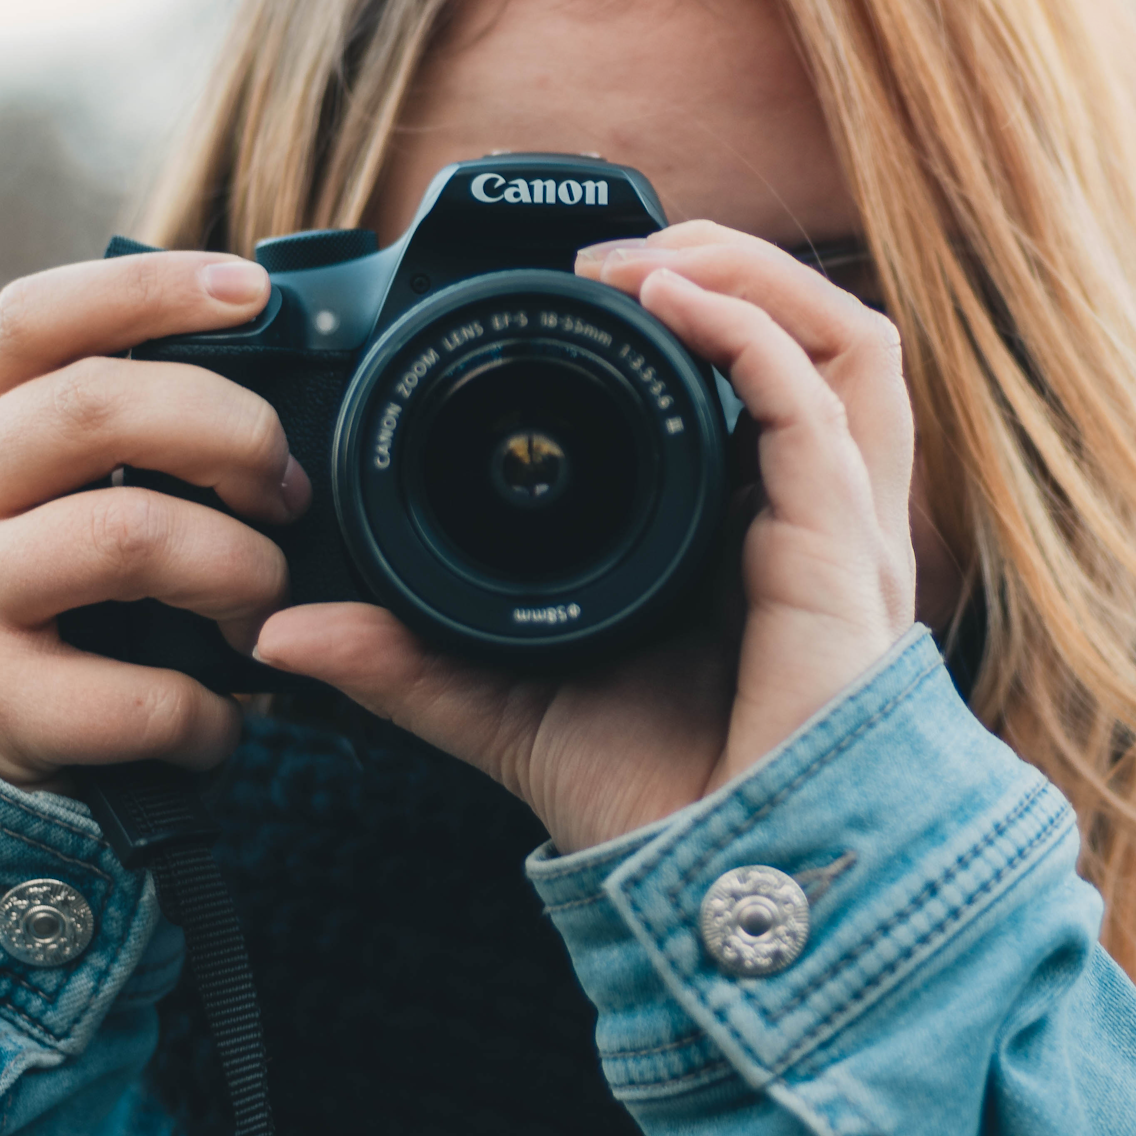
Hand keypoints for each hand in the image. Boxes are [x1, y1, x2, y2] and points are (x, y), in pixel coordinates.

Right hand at [0, 252, 308, 789]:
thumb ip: (133, 408)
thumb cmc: (54, 573)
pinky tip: (219, 716)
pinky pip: (142, 691)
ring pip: (132, 536)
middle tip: (288, 492)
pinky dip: (210, 710)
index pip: (36, 317)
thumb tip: (274, 341)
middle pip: (98, 406)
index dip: (148, 288)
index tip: (253, 292)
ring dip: (242, 572)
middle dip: (234, 435)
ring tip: (261, 605)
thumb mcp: (60, 475)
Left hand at [250, 220, 917, 852]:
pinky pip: (821, 399)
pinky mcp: (845, 544)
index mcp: (751, 530)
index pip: (761, 385)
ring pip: (853, 338)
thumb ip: (406, 661)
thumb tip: (282, 636)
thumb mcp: (503, 703)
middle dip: (733, 264)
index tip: (579, 288)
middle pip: (823, 334)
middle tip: (614, 254)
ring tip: (651, 255)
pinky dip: (750, 327)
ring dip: (754, 272)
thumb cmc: (654, 801)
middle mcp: (811, 512)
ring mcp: (841, 523)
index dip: (698, 313)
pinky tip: (672, 299)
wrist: (726, 881)